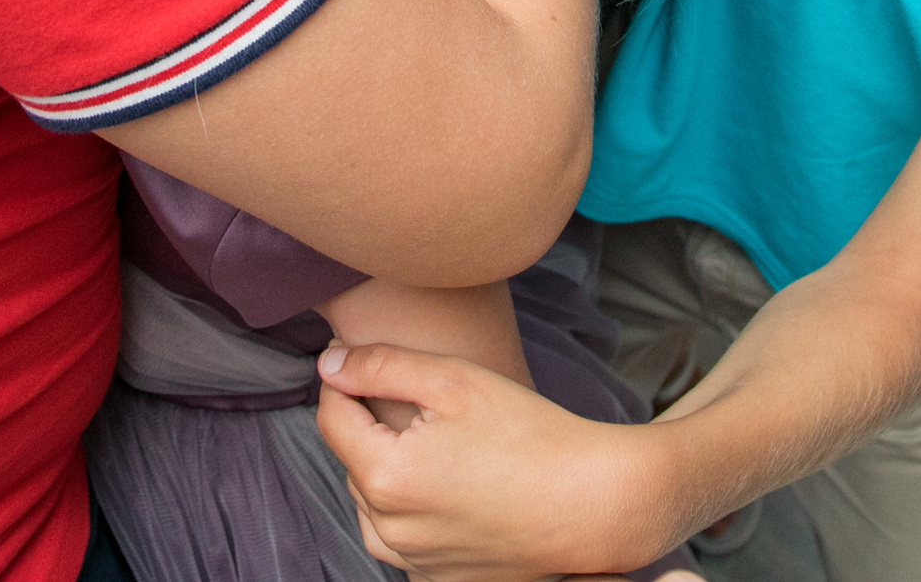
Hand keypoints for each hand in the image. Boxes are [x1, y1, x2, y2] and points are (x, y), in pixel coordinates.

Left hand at [315, 344, 673, 581]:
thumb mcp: (454, 380)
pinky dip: (409, 513)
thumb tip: (328, 365)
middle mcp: (391, 530)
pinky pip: (401, 540)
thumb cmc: (528, 433)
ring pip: (372, 504)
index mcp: (385, 477)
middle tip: (417, 402)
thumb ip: (380, 365)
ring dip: (385, 472)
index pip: (331, 417)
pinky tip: (447, 486)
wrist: (592, 501)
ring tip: (434, 445)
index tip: (364, 362)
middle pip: (353, 460)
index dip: (343, 380)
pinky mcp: (438, 580)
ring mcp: (415, 563)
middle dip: (371, 427)